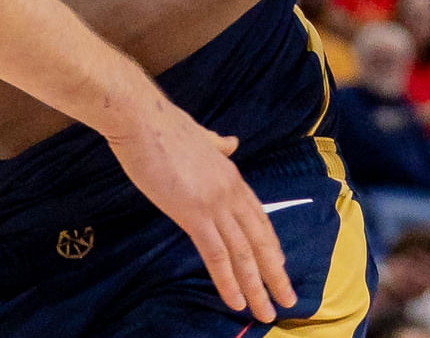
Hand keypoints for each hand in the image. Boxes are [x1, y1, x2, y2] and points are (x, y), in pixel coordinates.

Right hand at [106, 94, 295, 321]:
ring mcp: (215, 204)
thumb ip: (216, 143)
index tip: (281, 264)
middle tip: (289, 301)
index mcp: (231, 175)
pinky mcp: (193, 214)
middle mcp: (230, 192)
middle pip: (259, 240)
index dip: (270, 243)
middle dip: (275, 274)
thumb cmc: (161, 125)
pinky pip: (216, 254)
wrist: (141, 118)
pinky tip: (235, 300)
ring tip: (266, 312)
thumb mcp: (198, 134)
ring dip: (257, 286)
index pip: (259, 216)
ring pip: (243, 253)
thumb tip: (230, 142)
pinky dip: (227, 280)